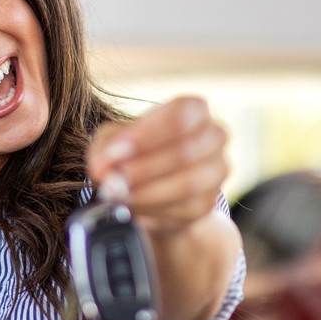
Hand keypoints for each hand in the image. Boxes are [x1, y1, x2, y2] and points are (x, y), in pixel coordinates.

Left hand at [87, 97, 231, 235]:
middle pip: (185, 152)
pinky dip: (154, 210)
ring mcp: (217, 170)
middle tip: (113, 182)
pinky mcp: (209, 201)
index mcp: (195, 109)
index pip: (179, 118)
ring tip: (119, 196)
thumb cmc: (135, 151)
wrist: (155, 184)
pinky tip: (134, 207)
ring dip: (147, 193)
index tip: (115, 154)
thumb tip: (104, 168)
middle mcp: (214, 136)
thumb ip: (106, 147)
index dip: (145, 137)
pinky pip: (185, 209)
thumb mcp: (114, 139)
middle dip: (144, 170)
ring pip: (188, 184)